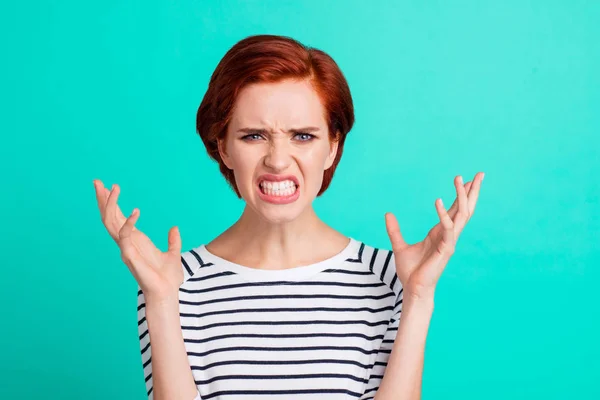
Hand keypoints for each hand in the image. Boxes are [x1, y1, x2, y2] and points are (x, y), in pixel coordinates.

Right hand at [93, 179, 183, 301]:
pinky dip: (128, 223)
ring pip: (111, 223)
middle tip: (97, 181)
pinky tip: (135, 212)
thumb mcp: (173, 254)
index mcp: (135, 240)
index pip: (118, 218)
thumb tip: (174, 228)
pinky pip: (125, 236)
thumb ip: (173, 241)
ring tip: (113, 188)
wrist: (168, 293)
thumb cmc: (168, 278)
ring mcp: (126, 249)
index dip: (112, 203)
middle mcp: (127, 243)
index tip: (108, 187)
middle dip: (102, 199)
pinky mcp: (129, 256)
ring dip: (110, 205)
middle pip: (109, 217)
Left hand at [385, 172, 483, 300]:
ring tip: (461, 180)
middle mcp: (448, 235)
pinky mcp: (446, 249)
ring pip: (462, 215)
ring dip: (462, 197)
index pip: (455, 209)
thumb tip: (387, 214)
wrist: (412, 289)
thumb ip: (394, 230)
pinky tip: (438, 201)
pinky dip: (444, 215)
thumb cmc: (410, 271)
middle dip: (472, 191)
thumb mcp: (399, 246)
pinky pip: (448, 229)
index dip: (461, 194)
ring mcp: (449, 242)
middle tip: (480, 173)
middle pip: (465, 209)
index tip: (465, 178)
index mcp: (440, 232)